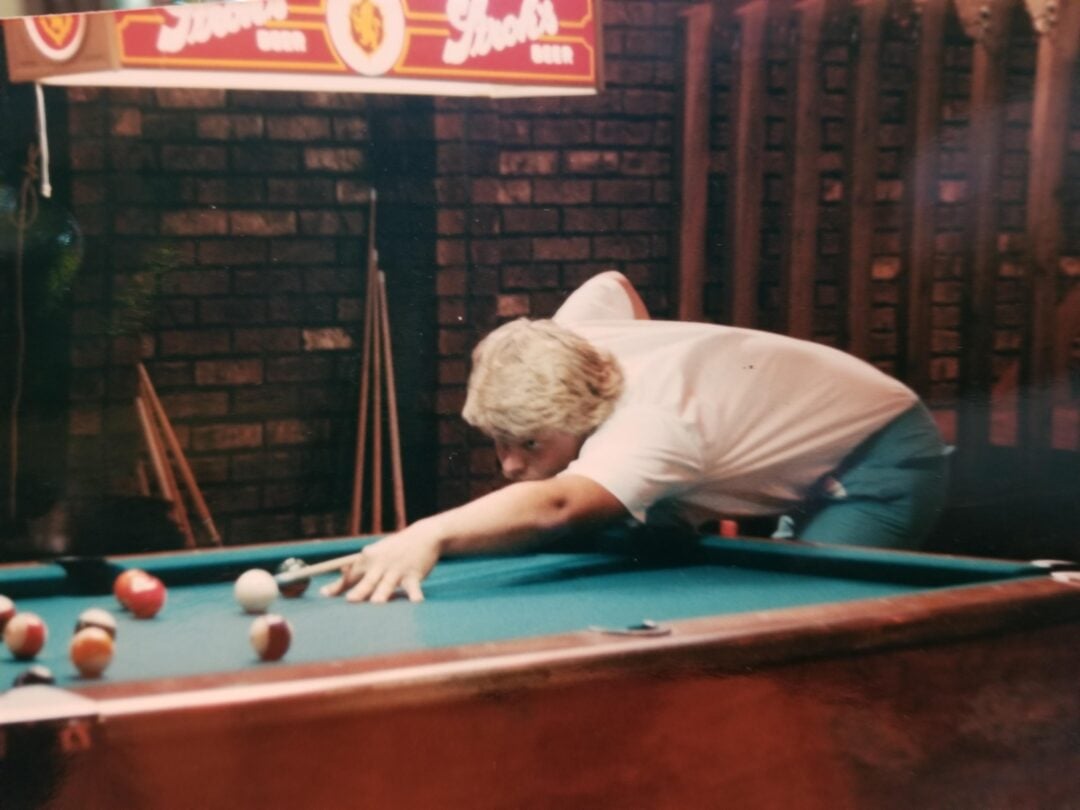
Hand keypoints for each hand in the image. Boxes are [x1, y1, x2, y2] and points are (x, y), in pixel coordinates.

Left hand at [320, 525, 440, 602]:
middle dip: (359, 591)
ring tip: (377, 603)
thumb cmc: (394, 549)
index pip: (350, 574)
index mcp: (369, 558)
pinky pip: (413, 588)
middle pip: (367, 581)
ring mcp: (397, 570)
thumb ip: (358, 567)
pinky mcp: (414, 575)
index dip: (337, 585)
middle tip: (350, 600)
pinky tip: (415, 602)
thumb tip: (337, 577)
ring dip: (382, 594)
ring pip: (388, 585)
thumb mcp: (375, 553)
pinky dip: (414, 595)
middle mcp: (381, 565)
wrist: (423, 536)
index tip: (324, 594)